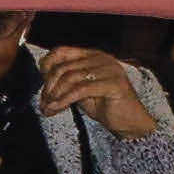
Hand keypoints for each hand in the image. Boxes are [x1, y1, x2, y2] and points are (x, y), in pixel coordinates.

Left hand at [36, 43, 158, 136]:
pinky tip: (58, 108)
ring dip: (55, 95)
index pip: (62, 51)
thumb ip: (66, 81)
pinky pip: (81, 89)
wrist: (131, 123)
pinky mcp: (113, 83)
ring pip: (71, 78)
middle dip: (49, 87)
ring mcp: (108, 69)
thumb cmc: (106, 106)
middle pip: (64, 67)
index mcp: (92, 55)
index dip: (47, 66)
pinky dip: (65, 99)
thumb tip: (44, 79)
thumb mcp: (81, 91)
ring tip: (49, 109)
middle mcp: (101, 58)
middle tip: (44, 104)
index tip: (42, 87)